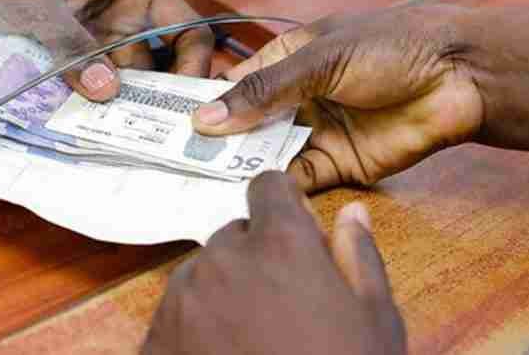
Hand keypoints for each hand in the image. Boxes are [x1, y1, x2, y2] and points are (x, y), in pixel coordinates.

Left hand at [142, 172, 404, 354]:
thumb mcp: (374, 323)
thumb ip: (359, 258)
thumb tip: (351, 214)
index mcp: (280, 245)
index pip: (268, 188)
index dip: (285, 204)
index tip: (295, 230)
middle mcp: (222, 259)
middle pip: (235, 236)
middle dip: (257, 257)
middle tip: (284, 307)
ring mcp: (181, 300)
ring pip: (202, 275)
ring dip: (224, 292)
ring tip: (254, 342)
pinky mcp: (154, 341)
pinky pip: (175, 314)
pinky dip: (195, 329)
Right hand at [192, 6, 483, 191]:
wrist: (461, 76)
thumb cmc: (393, 46)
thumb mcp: (320, 59)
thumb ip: (264, 91)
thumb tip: (205, 119)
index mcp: (289, 59)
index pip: (236, 83)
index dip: (205, 102)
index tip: (167, 125)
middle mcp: (297, 97)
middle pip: (247, 124)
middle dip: (217, 142)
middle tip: (177, 163)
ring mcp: (316, 131)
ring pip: (267, 154)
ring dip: (241, 167)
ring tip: (202, 183)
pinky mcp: (338, 164)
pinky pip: (299, 179)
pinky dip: (276, 187)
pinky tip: (248, 195)